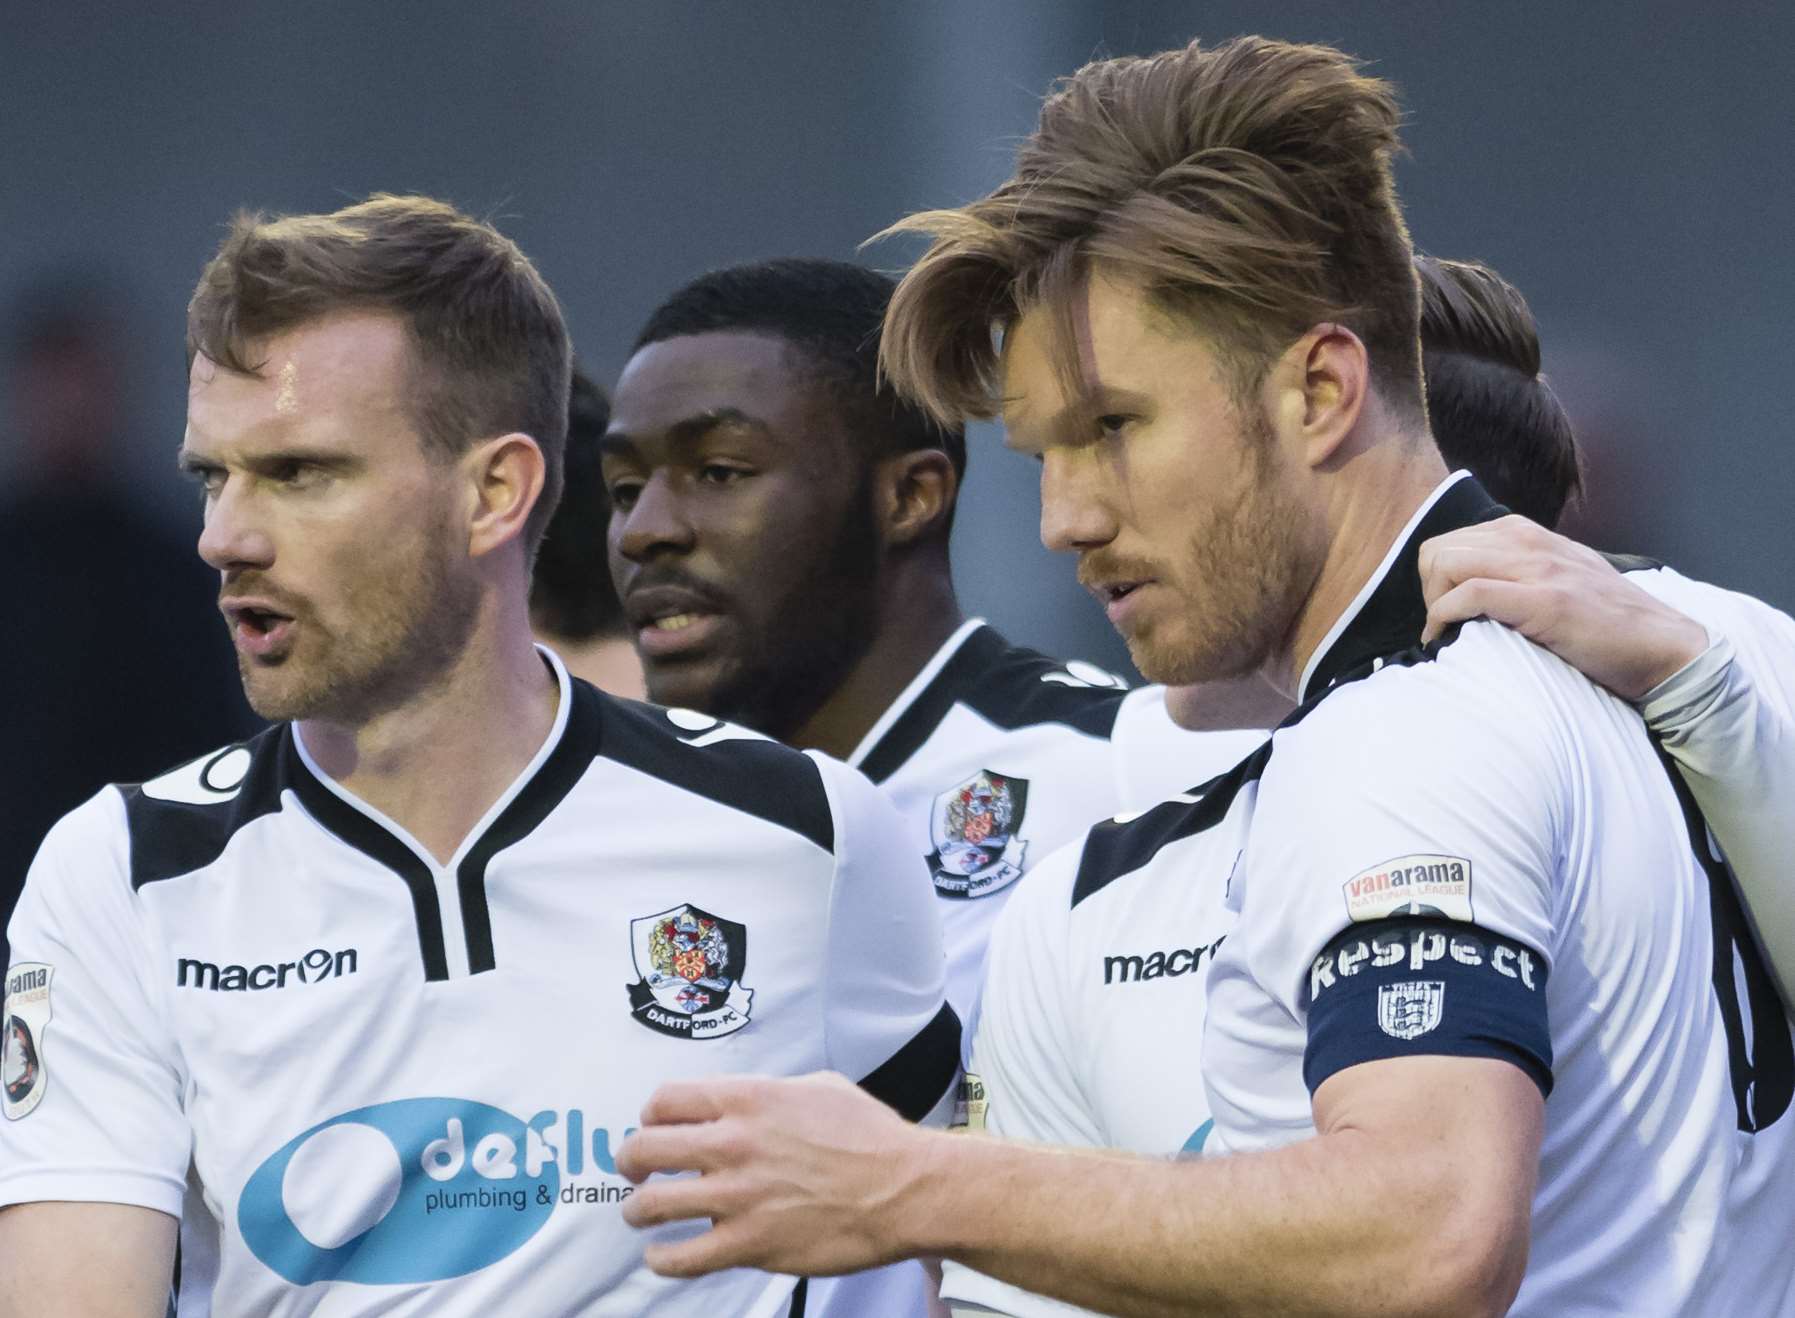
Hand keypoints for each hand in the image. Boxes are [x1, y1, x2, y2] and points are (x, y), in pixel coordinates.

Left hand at [617, 1072, 937, 1277]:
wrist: (905, 1189)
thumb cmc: (870, 1135)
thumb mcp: (819, 1088)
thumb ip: (770, 1093)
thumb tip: (746, 1102)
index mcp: (748, 1100)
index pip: (665, 1100)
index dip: (651, 1115)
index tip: (654, 1127)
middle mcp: (733, 1144)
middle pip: (644, 1149)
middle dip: (630, 1162)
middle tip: (634, 1172)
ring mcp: (738, 1197)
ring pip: (653, 1205)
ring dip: (638, 1210)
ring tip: (641, 1214)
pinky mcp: (750, 1245)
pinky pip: (682, 1257)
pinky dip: (662, 1258)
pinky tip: (662, 1255)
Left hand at [1418, 516, 1707, 701]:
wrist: (1664, 648)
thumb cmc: (1608, 625)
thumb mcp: (1559, 580)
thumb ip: (1519, 572)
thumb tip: (1468, 587)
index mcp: (1530, 536)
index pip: (1452, 539)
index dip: (1435, 577)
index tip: (1444, 610)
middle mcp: (1531, 543)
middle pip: (1439, 549)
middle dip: (1427, 589)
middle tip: (1441, 624)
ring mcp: (1540, 570)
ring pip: (1447, 564)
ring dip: (1432, 602)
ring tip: (1446, 632)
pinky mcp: (1546, 602)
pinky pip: (1471, 594)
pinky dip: (1444, 617)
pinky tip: (1447, 638)